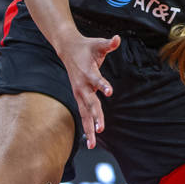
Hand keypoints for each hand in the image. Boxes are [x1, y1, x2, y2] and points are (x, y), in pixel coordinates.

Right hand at [61, 33, 120, 147]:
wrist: (67, 48)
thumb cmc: (86, 46)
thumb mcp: (98, 43)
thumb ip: (109, 43)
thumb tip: (118, 38)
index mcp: (88, 72)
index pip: (96, 80)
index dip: (103, 85)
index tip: (109, 92)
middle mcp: (82, 85)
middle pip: (89, 103)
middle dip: (95, 116)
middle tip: (101, 129)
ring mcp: (79, 93)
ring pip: (84, 113)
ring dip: (89, 128)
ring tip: (93, 144)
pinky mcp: (79, 97)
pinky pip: (83, 114)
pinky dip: (87, 126)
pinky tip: (91, 141)